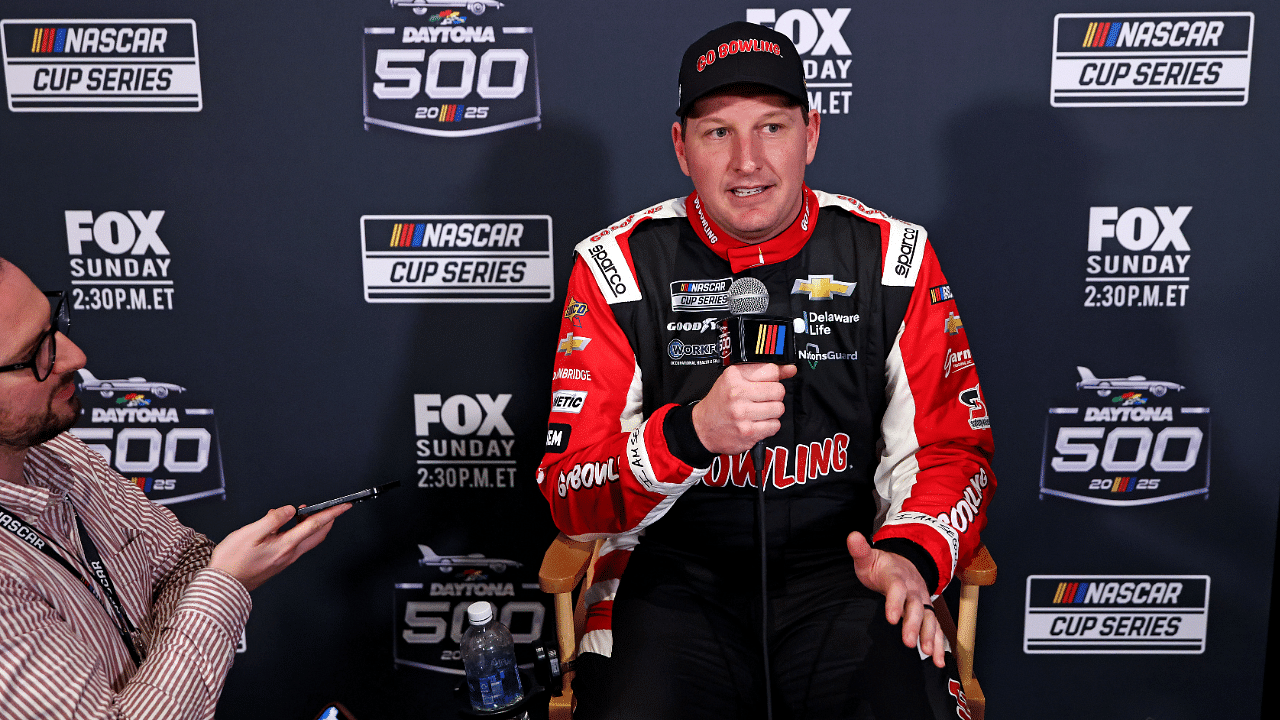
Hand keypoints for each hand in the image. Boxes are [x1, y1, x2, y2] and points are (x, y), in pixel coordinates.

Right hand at [210, 503, 349, 591]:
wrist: (224, 586)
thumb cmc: (233, 562)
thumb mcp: (250, 533)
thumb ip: (273, 519)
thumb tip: (290, 510)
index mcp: (285, 545)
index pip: (315, 525)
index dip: (332, 513)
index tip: (344, 506)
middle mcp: (289, 554)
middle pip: (317, 534)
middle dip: (326, 519)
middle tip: (330, 507)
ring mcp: (285, 560)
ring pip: (307, 540)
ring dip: (310, 525)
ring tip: (302, 512)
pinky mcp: (279, 563)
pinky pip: (295, 544)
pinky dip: (297, 532)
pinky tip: (283, 526)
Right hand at [691, 363, 796, 453]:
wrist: (703, 427)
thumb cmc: (721, 402)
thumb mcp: (736, 380)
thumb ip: (764, 372)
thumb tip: (790, 369)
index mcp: (733, 376)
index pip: (771, 370)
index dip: (774, 377)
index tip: (769, 381)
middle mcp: (737, 393)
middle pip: (778, 390)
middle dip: (774, 395)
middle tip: (762, 399)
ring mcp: (742, 414)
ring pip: (779, 408)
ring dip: (772, 411)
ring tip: (758, 411)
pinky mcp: (748, 432)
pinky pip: (775, 426)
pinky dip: (769, 425)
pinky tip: (757, 422)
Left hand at [846, 531, 945, 667]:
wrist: (906, 564)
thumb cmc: (882, 566)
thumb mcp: (869, 558)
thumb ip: (861, 550)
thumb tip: (852, 536)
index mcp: (897, 577)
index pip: (897, 589)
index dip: (895, 603)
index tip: (891, 618)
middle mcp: (913, 590)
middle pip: (916, 607)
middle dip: (913, 625)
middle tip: (909, 642)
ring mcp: (923, 602)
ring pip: (929, 619)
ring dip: (930, 636)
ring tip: (927, 653)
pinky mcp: (927, 613)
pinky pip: (935, 629)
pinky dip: (938, 644)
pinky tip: (938, 661)